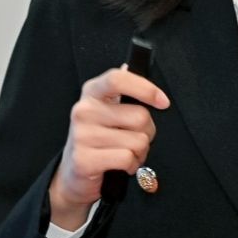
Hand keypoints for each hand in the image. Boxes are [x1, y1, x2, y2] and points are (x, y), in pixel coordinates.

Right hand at [48, 65, 169, 230]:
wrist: (74, 171)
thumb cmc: (97, 138)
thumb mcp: (105, 109)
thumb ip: (120, 90)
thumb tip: (127, 67)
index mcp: (91, 92)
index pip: (118, 79)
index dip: (145, 88)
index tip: (163, 102)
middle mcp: (84, 110)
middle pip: (140, 116)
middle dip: (147, 132)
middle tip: (134, 139)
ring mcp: (82, 135)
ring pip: (138, 141)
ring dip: (140, 152)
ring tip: (126, 153)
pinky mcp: (84, 159)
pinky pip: (127, 159)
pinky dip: (132, 165)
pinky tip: (121, 165)